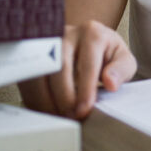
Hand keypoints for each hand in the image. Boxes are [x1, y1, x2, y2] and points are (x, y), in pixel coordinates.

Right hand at [18, 20, 136, 119]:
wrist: (88, 41)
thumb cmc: (107, 53)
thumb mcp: (122, 59)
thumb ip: (121, 70)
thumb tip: (110, 83)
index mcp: (92, 33)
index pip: (87, 64)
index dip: (85, 89)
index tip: (83, 110)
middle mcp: (67, 34)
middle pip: (59, 67)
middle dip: (64, 97)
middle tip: (71, 117)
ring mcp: (47, 42)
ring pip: (40, 72)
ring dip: (46, 99)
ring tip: (58, 117)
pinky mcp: (32, 54)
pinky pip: (28, 78)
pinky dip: (35, 98)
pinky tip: (45, 110)